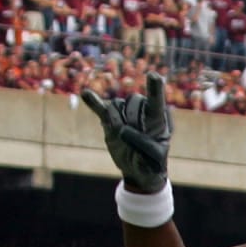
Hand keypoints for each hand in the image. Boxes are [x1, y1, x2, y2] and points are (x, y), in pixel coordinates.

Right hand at [81, 71, 172, 192]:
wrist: (137, 170)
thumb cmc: (152, 164)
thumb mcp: (154, 159)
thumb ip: (143, 144)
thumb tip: (122, 130)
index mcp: (159, 118)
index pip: (156, 101)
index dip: (154, 88)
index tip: (154, 76)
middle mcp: (142, 110)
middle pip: (133, 101)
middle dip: (131, 119)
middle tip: (135, 138)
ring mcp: (125, 112)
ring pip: (116, 105)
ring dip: (117, 122)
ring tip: (123, 136)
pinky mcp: (109, 118)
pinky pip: (100, 107)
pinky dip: (93, 102)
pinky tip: (86, 94)